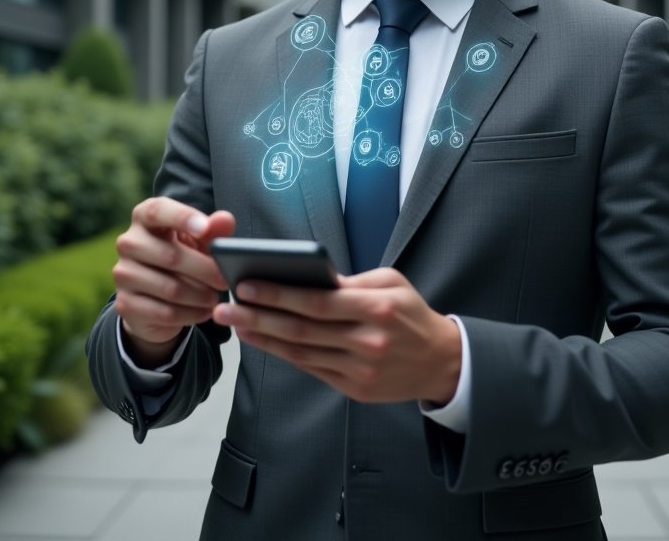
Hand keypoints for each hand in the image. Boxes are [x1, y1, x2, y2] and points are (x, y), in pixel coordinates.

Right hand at [113, 197, 235, 365]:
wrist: (156, 295)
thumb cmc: (183, 254)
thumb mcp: (200, 240)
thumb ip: (213, 229)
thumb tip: (225, 220)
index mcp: (145, 217)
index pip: (158, 211)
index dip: (182, 218)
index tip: (204, 228)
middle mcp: (128, 242)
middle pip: (170, 256)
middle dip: (205, 270)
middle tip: (225, 279)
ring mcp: (123, 274)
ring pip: (170, 288)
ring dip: (200, 295)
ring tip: (215, 297)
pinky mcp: (125, 304)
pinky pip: (165, 312)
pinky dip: (191, 314)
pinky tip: (204, 311)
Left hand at [212, 268, 460, 404]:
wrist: (441, 361)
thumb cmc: (411, 313)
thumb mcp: (391, 283)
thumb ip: (351, 282)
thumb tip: (307, 279)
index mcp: (376, 308)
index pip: (317, 302)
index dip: (279, 294)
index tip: (248, 284)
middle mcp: (367, 341)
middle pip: (302, 330)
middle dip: (258, 317)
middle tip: (226, 308)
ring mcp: (360, 369)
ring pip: (301, 353)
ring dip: (264, 338)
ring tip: (237, 324)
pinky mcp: (355, 389)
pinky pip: (312, 369)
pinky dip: (284, 355)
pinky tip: (264, 341)